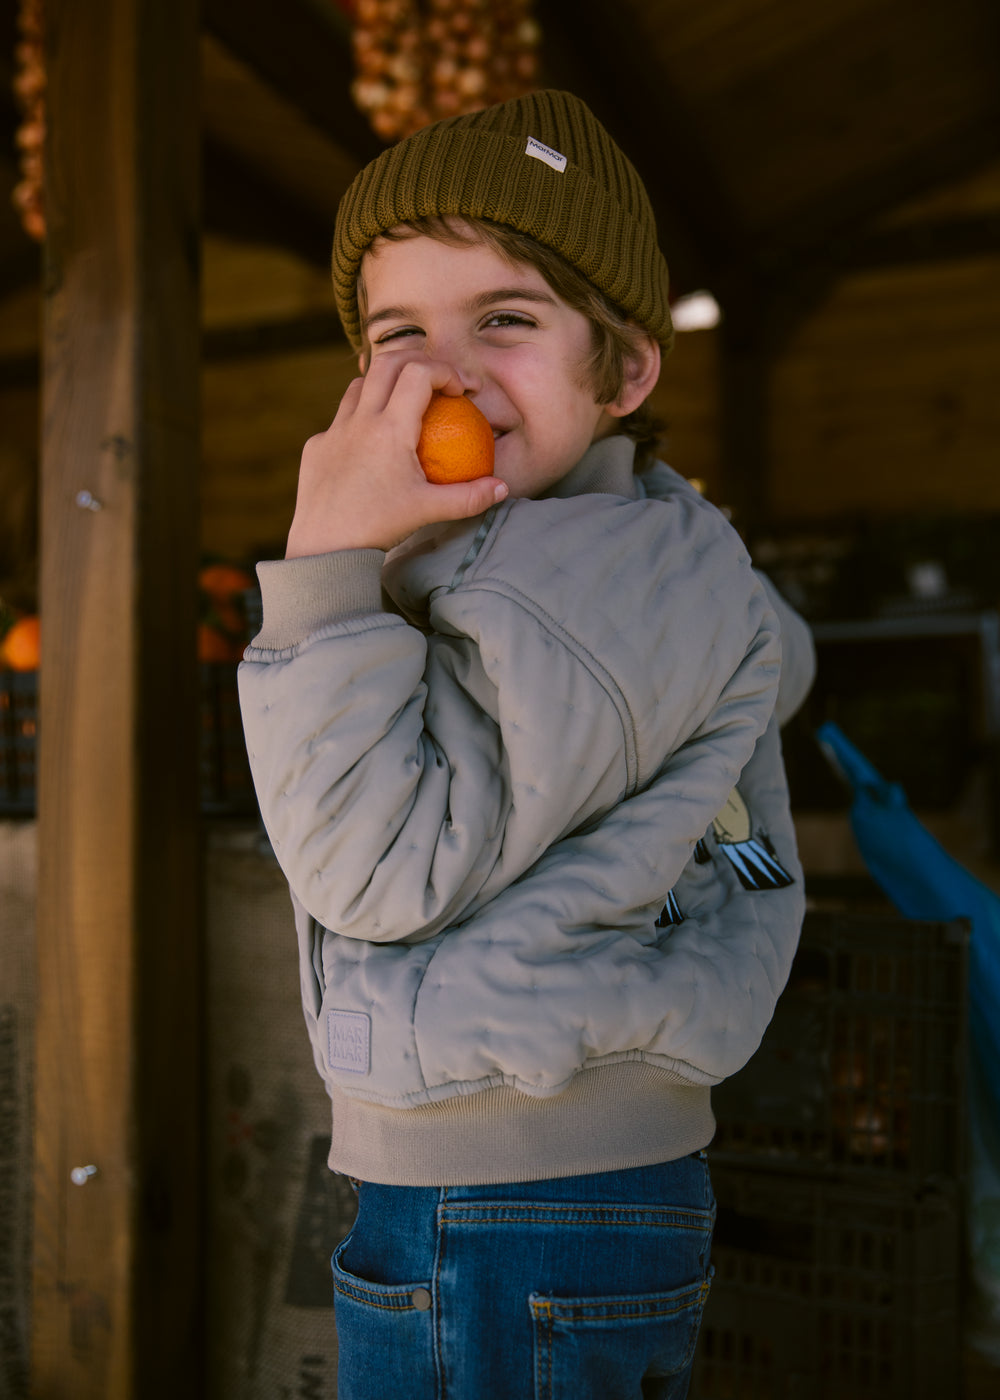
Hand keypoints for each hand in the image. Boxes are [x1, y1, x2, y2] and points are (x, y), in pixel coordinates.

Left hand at [285, 352, 507, 557]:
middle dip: (418, 361)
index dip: (446, 371)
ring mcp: (333, 431)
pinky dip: (361, 418)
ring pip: (359, 384)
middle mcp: (359, 421)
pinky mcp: (316, 446)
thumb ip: (469, 497)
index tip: (461, 390)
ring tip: (404, 404)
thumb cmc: (379, 528)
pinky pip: (340, 419)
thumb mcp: (428, 511)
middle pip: (388, 362)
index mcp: (390, 429)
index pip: (420, 373)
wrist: (325, 550)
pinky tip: (372, 444)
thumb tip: (502, 488)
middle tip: (438, 381)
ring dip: (385, 383)